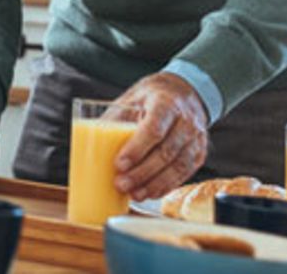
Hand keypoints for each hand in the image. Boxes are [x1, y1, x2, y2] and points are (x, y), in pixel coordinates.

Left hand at [113, 73, 208, 200]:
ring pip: (178, 166)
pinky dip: (166, 186)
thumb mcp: (130, 99)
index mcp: (166, 103)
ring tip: (134, 194)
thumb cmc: (149, 98)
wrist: (181, 93)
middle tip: (121, 184)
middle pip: (166, 152)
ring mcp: (196, 138)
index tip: (119, 164)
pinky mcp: (199, 153)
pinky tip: (150, 193)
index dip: (137, 149)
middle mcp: (186, 121)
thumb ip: (115, 120)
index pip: (154, 129)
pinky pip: (184, 173)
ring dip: (154, 184)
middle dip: (142, 172)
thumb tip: (87, 145)